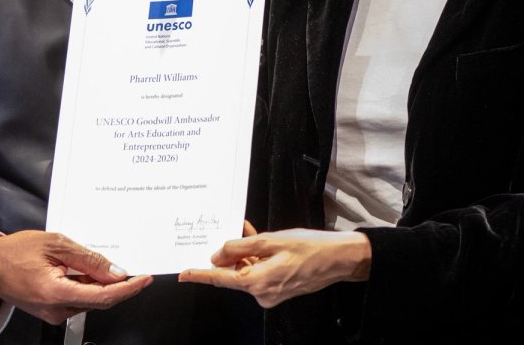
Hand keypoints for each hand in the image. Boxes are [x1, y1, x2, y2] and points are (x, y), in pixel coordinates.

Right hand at [0, 230, 152, 324]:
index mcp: (55, 293)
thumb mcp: (55, 244)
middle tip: (134, 268)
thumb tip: (115, 272)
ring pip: (90, 300)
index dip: (128, 289)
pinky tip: (88, 272)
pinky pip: (78, 300)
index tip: (143, 279)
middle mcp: (55, 310)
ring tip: (100, 262)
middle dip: (119, 285)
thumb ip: (88, 259)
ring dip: (101, 284)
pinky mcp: (51, 311)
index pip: (102, 297)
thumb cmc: (15, 252)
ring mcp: (53, 313)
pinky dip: (88, 286)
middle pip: (99, 300)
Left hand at [178, 228, 370, 308]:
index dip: (200, 275)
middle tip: (236, 230)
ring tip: (251, 231)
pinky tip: (260, 241)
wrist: (340, 259)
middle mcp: (262, 294)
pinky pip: (260, 273)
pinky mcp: (279, 289)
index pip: (221, 279)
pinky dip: (257, 259)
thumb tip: (218, 255)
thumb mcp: (272, 240)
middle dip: (232, 253)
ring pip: (247, 271)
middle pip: (235, 273)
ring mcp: (272, 294)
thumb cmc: (310, 247)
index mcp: (258, 283)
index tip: (183, 273)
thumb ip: (241, 247)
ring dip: (246, 253)